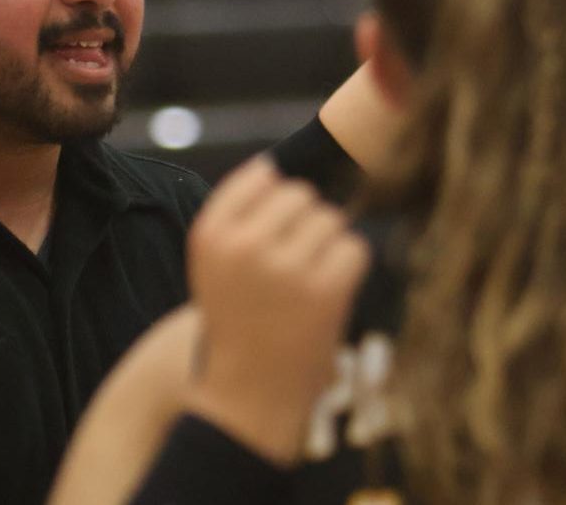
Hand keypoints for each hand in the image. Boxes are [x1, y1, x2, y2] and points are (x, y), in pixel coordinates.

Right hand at [184, 157, 369, 464]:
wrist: (246, 395)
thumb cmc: (236, 323)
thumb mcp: (216, 264)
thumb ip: (238, 217)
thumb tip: (280, 169)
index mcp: (211, 234)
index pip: (260, 175)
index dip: (276, 200)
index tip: (276, 229)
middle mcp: (244, 244)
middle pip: (301, 195)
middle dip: (304, 223)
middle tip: (294, 265)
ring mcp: (285, 267)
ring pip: (331, 220)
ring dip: (328, 247)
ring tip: (308, 283)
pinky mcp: (324, 291)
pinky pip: (354, 249)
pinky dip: (349, 269)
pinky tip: (328, 294)